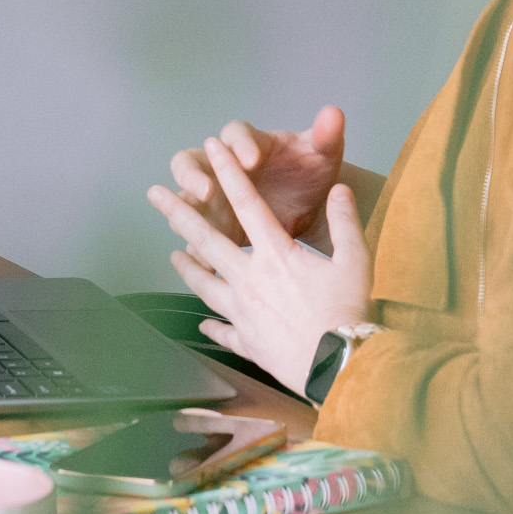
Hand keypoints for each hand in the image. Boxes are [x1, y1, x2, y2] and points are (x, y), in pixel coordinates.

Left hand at [148, 133, 371, 393]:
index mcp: (277, 254)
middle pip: (206, 239)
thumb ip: (346, 221)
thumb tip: (341, 190)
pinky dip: (211, 324)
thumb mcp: (356, 260)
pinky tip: (203, 321)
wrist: (339, 366)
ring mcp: (242, 311)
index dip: (229, 171)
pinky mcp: (246, 341)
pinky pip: (221, 329)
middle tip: (156, 194)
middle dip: (179, 212)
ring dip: (185, 267)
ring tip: (171, 254)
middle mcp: (250, 279)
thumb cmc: (348, 313)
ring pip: (204, 284)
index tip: (212, 147)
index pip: (248, 202)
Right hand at [168, 106, 344, 245]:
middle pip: (188, 161)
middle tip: (206, 191)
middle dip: (193, 175)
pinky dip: (196, 248)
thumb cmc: (311, 173)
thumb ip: (327, 136)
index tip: (251, 160)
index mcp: (249, 143)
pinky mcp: (215, 226)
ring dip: (183, 210)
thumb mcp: (323, 155)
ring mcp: (214, 197)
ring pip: (184, 199)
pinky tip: (202, 261)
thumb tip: (334, 114)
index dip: (239, 145)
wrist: (311, 207)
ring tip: (190, 226)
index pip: (234, 134)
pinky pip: (196, 236)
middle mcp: (222, 167)